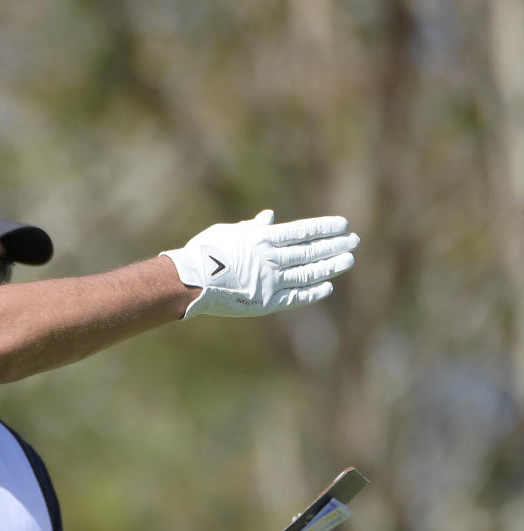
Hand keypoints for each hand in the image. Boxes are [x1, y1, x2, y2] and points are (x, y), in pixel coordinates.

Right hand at [160, 210, 359, 317]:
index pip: (302, 231)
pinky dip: (313, 292)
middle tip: (353, 241)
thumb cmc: (203, 252)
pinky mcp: (266, 302)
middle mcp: (271, 258)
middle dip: (334, 245)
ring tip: (347, 260)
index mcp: (262, 238)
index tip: (343, 225)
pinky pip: (295, 297)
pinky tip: (327, 286)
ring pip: (308, 272)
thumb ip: (252, 227)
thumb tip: (269, 216)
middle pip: (310, 251)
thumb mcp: (227, 232)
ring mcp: (271, 281)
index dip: (324, 228)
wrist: (189, 280)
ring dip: (330, 266)